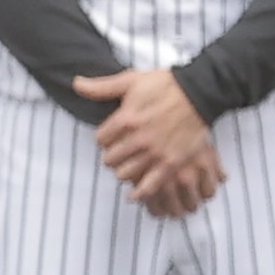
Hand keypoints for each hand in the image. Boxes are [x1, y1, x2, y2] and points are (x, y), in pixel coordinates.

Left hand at [75, 67, 221, 216]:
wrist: (199, 93)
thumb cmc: (165, 85)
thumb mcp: (131, 80)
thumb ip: (101, 87)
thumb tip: (75, 84)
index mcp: (125, 118)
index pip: (100, 139)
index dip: (104, 139)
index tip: (112, 137)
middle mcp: (138, 138)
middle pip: (110, 159)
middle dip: (112, 155)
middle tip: (120, 153)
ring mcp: (154, 153)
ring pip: (124, 174)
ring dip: (124, 171)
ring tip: (129, 166)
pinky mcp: (170, 163)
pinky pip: (148, 186)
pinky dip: (139, 193)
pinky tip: (134, 194)